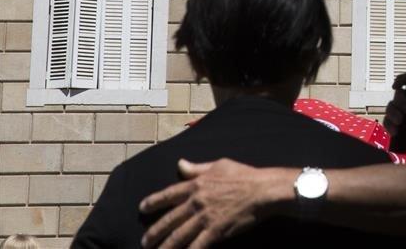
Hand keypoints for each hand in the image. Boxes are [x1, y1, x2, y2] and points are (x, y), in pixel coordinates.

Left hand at [140, 158, 288, 247]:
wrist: (263, 190)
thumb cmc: (244, 175)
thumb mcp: (219, 165)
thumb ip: (197, 168)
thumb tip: (180, 164)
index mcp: (196, 185)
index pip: (168, 194)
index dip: (153, 202)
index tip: (142, 208)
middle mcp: (196, 202)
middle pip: (169, 220)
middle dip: (154, 232)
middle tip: (145, 242)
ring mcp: (204, 218)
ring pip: (178, 236)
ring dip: (165, 247)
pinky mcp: (215, 232)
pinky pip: (196, 246)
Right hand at [385, 71, 405, 161]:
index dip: (402, 79)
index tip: (396, 85)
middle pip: (398, 93)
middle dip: (400, 102)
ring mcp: (405, 115)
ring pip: (390, 107)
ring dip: (393, 114)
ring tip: (401, 123)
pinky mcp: (399, 127)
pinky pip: (387, 121)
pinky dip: (389, 125)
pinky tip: (397, 132)